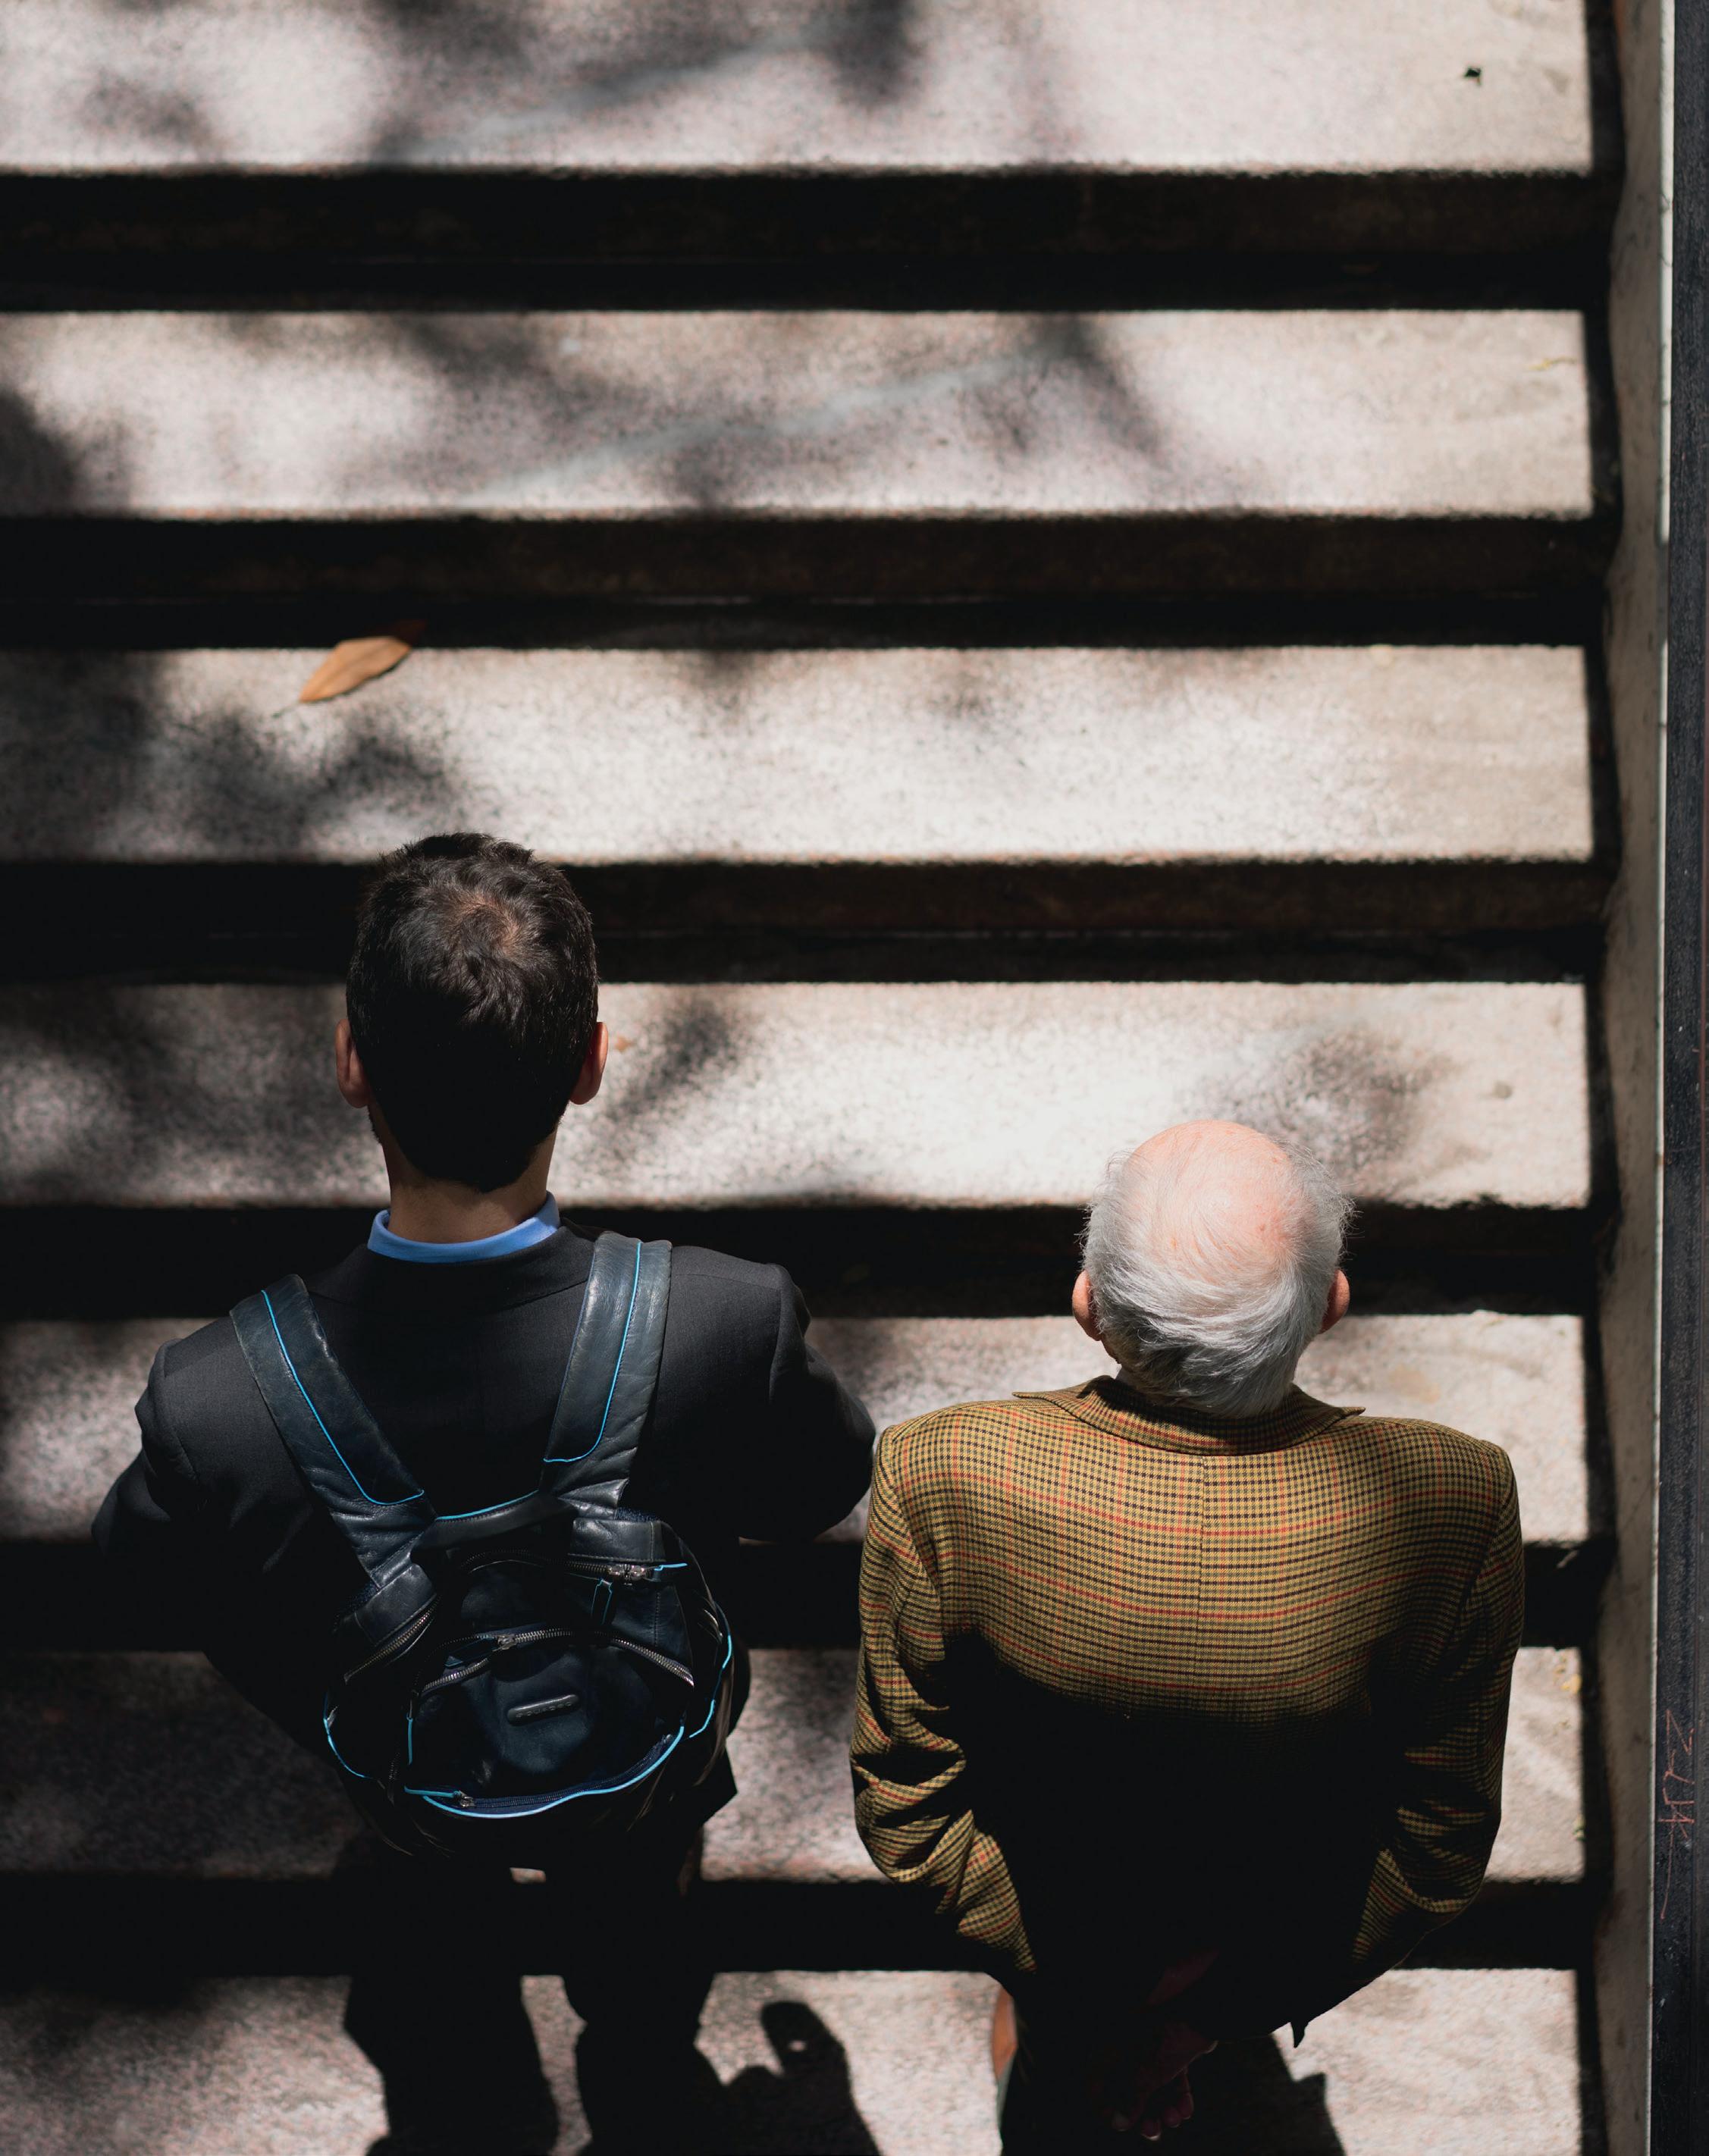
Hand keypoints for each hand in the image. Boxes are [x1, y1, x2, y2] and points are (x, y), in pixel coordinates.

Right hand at [1098, 2014, 1215, 2136]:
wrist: (1196, 2015)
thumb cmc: (1162, 2042)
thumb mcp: (1145, 2077)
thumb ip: (1132, 2101)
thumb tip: (1121, 2123)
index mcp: (1111, 2050)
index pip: (1096, 2082)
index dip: (1104, 2105)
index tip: (1120, 2122)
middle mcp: (1126, 2051)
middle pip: (1127, 2091)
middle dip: (1142, 2114)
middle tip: (1153, 2129)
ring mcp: (1149, 2051)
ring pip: (1151, 2089)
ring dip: (1163, 2109)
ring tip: (1175, 2118)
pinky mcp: (1170, 2054)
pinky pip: (1169, 2081)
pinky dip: (1177, 2096)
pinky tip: (1185, 2108)